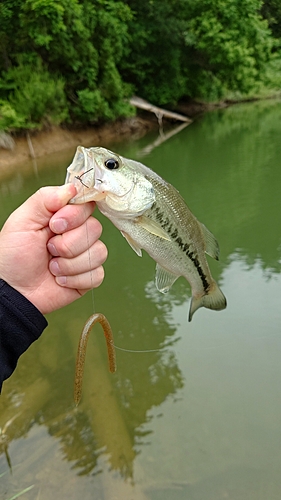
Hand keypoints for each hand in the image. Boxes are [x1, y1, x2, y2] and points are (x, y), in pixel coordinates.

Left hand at [0, 184, 106, 313]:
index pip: (87, 205)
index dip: (75, 216)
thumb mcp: (22, 220)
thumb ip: (45, 199)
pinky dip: (75, 279)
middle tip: (49, 248)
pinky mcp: (88, 277)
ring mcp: (84, 256)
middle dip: (68, 243)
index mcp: (63, 217)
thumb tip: (72, 188)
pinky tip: (60, 279)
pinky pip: (97, 274)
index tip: (55, 225)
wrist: (12, 291)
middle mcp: (76, 234)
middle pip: (95, 229)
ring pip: (98, 252)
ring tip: (52, 266)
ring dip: (70, 263)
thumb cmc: (12, 256)